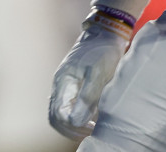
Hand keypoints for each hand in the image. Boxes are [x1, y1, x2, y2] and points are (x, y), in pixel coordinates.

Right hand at [48, 11, 130, 139]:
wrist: (107, 32)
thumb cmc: (102, 50)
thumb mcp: (97, 73)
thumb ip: (86, 97)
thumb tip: (75, 121)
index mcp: (62, 82)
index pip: (57, 115)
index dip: (72, 127)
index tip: (91, 129)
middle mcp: (61, 86)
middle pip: (57, 117)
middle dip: (72, 129)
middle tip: (92, 132)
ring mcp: (68, 86)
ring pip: (64, 114)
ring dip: (76, 124)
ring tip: (95, 128)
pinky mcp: (77, 86)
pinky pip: (73, 107)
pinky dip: (81, 116)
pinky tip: (96, 118)